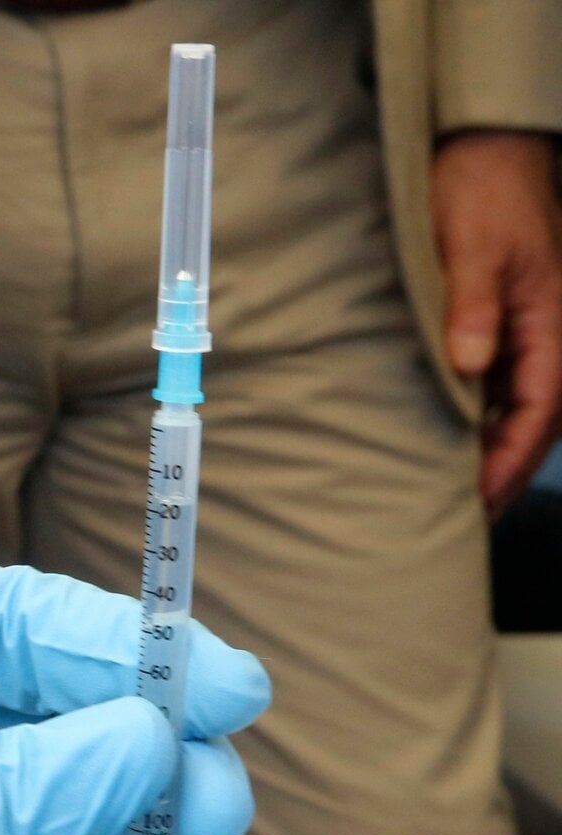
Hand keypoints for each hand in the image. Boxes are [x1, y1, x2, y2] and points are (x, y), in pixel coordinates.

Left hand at [432, 129, 561, 516]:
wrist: (488, 147)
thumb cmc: (485, 190)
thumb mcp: (475, 247)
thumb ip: (473, 306)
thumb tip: (470, 363)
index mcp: (552, 323)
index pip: (536, 411)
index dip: (509, 461)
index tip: (479, 500)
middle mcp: (548, 332)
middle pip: (532, 420)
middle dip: (503, 470)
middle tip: (465, 518)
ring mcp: (530, 326)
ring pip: (517, 405)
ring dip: (492, 447)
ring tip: (457, 494)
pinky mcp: (505, 318)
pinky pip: (501, 381)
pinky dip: (481, 415)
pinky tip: (451, 437)